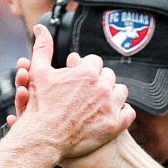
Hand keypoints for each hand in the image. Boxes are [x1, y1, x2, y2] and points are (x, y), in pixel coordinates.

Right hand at [11, 25, 134, 155]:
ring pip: (121, 92)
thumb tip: (40, 28)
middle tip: (88, 91)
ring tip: (99, 101)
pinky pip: (129, 113)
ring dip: (112, 95)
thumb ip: (42, 48)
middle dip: (99, 81)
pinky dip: (122, 112)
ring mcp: (110, 107)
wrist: (43, 139)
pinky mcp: (114, 125)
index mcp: (87, 72)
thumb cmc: (39, 106)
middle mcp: (102, 87)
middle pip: (109, 76)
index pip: (95, 62)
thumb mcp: (38, 72)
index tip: (80, 77)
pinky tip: (111, 114)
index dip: (86, 69)